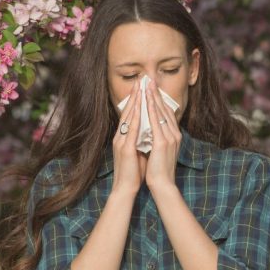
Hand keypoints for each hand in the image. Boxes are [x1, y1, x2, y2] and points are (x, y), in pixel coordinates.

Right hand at [111, 79, 147, 195]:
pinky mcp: (125, 149)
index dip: (135, 100)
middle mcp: (120, 137)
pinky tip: (140, 109)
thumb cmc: (133, 172)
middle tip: (140, 81)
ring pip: (128, 117)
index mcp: (123, 137)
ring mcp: (121, 142)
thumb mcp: (137, 151)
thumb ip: (141, 139)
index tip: (141, 88)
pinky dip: (135, 118)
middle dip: (134, 96)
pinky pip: (131, 130)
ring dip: (134, 102)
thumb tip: (150, 129)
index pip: (129, 115)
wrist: (125, 188)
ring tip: (140, 88)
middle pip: (127, 112)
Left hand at [144, 79, 181, 189]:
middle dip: (156, 93)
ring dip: (154, 97)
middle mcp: (174, 134)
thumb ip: (158, 137)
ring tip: (148, 84)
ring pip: (161, 112)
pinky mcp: (163, 142)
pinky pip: (157, 122)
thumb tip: (151, 128)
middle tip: (150, 79)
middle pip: (165, 108)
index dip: (159, 99)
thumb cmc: (158, 169)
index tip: (152, 87)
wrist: (162, 184)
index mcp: (174, 135)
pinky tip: (148, 100)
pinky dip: (152, 110)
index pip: (166, 112)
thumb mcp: (159, 149)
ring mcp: (170, 137)